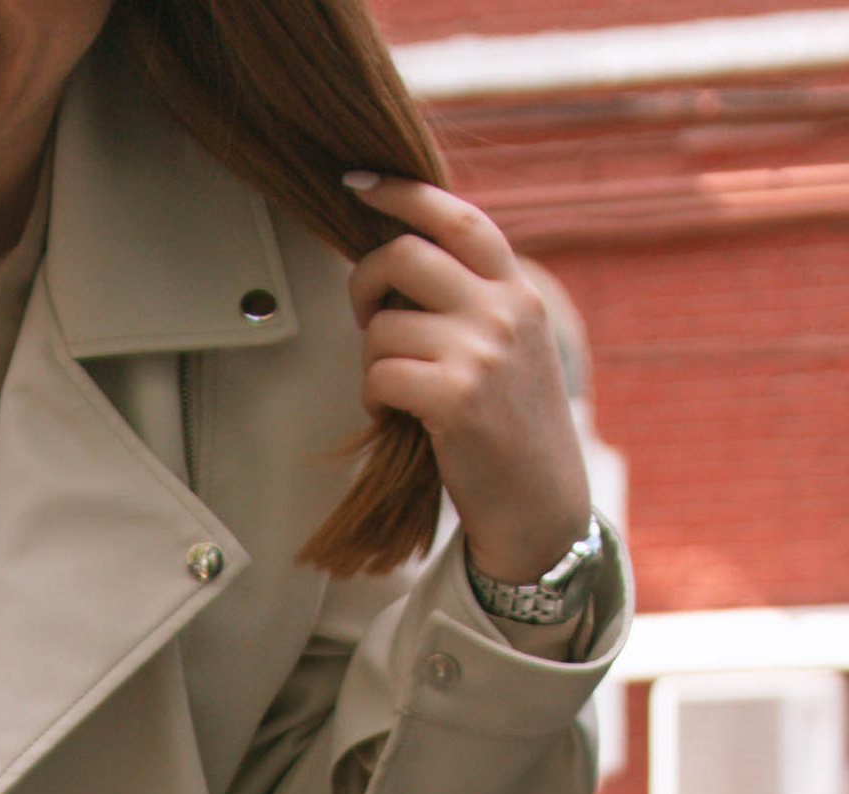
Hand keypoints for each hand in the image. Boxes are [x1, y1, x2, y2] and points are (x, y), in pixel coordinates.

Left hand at [344, 176, 589, 585]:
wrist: (541, 504)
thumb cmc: (513, 430)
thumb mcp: (511, 347)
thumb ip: (474, 302)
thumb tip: (403, 266)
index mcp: (517, 290)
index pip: (456, 217)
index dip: (402, 193)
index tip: (358, 184)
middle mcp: (504, 310)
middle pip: (405, 255)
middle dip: (365, 281)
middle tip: (364, 316)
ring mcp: (482, 351)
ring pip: (384, 325)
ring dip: (371, 358)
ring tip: (392, 388)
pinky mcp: (455, 397)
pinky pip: (379, 375)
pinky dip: (373, 396)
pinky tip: (393, 413)